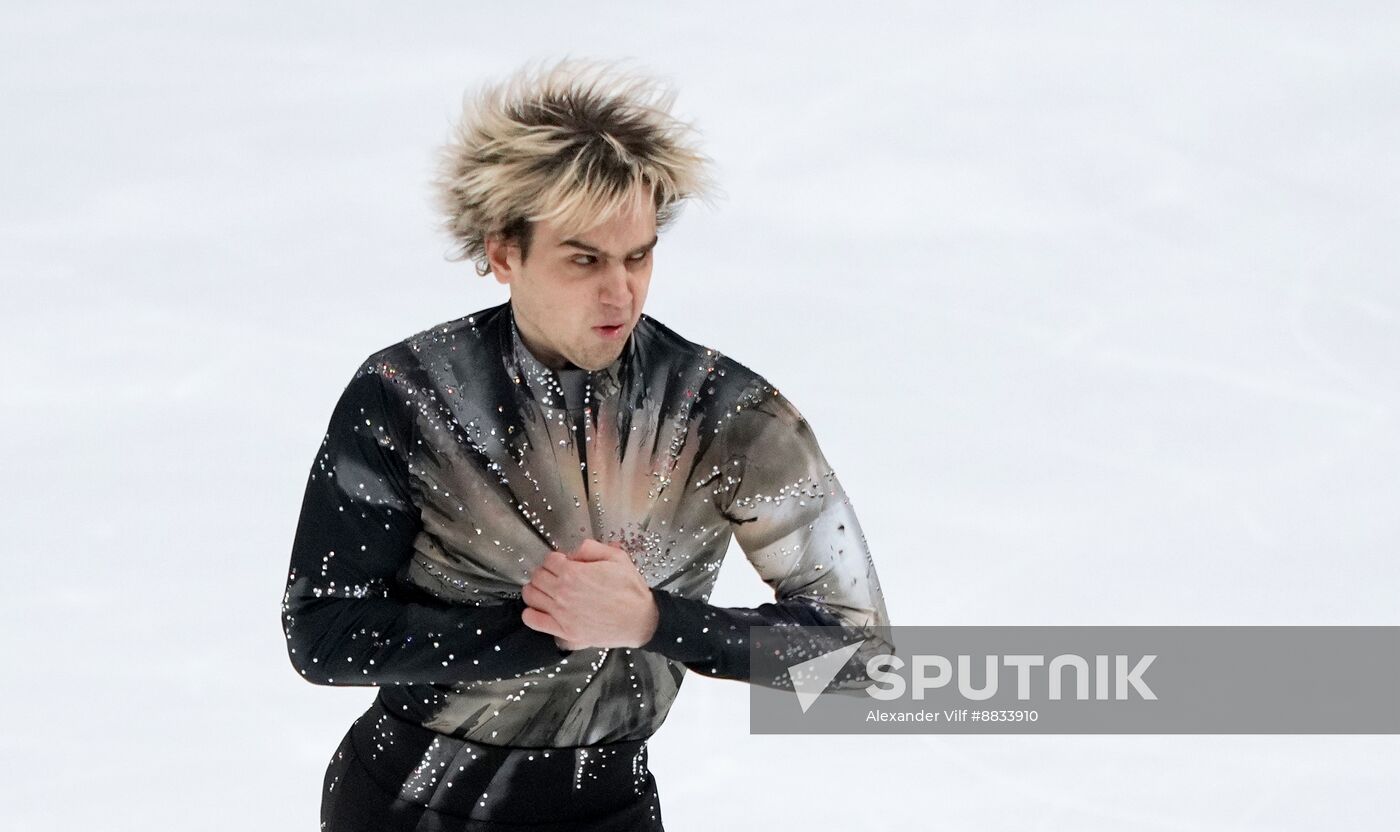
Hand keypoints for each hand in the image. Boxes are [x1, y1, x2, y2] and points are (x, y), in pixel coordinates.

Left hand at [520, 539, 659, 649]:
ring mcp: (561, 614)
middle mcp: (563, 592)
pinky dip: (531, 613)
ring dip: (537, 590)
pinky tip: (543, 609)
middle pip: (537, 576)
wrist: (640, 620)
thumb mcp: (617, 558)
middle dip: (546, 573)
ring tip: (548, 592)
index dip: (557, 560)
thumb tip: (573, 552)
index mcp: (574, 573)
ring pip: (531, 595)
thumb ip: (591, 548)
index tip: (564, 564)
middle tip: (557, 577)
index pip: (549, 560)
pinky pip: (531, 619)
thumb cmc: (630, 590)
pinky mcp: (564, 632)